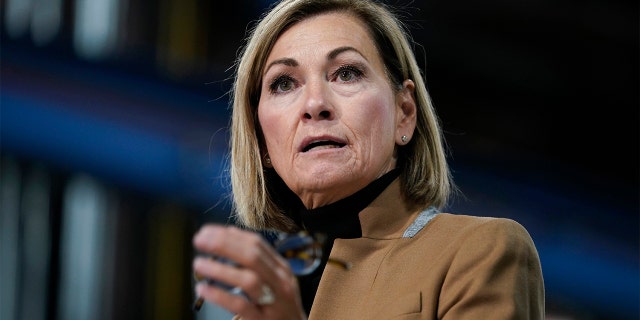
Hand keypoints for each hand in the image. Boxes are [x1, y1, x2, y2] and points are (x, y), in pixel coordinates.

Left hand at [192, 224, 307, 319]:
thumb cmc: (281, 306)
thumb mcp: (276, 280)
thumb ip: (257, 261)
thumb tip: (230, 233)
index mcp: (281, 269)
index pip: (256, 244)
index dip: (229, 235)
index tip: (207, 231)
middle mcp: (280, 282)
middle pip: (252, 256)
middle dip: (224, 245)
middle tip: (200, 240)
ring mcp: (274, 302)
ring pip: (248, 280)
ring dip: (221, 269)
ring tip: (198, 264)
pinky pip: (241, 306)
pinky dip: (220, 296)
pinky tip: (204, 289)